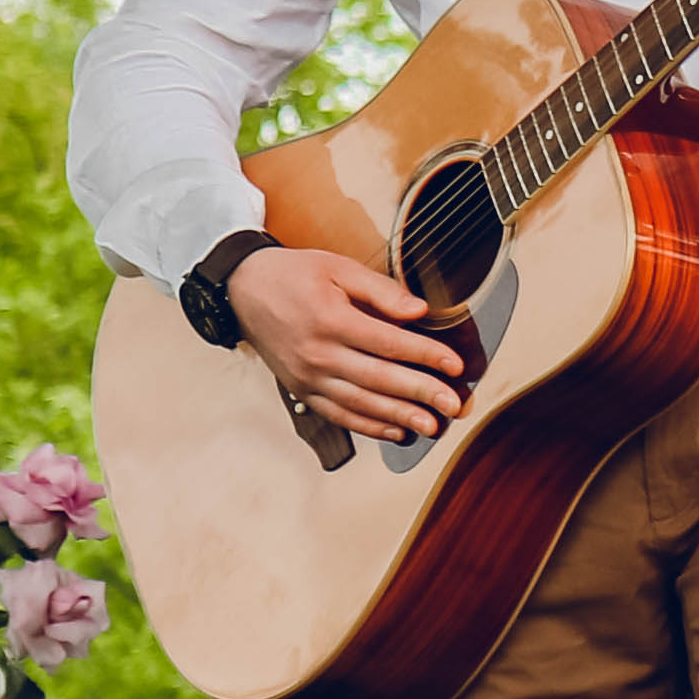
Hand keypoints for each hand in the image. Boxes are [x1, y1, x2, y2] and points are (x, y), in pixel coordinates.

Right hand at [228, 244, 467, 441]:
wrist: (243, 290)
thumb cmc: (294, 275)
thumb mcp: (338, 267)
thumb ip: (381, 290)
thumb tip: (419, 311)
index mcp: (330, 320)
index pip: (388, 342)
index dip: (425, 355)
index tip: (455, 365)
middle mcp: (317, 354)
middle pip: (378, 378)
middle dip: (420, 393)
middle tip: (453, 405)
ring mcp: (307, 377)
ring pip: (360, 403)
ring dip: (398, 416)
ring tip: (431, 426)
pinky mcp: (301, 390)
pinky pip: (338, 414)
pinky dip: (368, 425)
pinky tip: (395, 431)